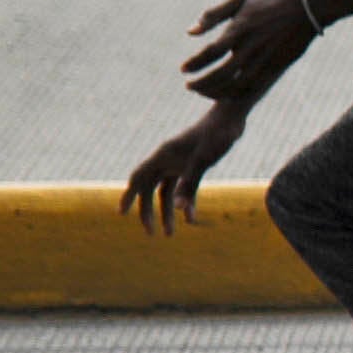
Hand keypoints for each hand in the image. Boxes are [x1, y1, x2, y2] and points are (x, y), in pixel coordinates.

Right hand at [123, 106, 247, 231]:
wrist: (231, 119)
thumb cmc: (216, 135)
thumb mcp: (203, 161)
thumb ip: (190, 184)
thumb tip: (181, 210)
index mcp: (163, 156)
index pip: (138, 178)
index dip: (128, 196)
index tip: (121, 213)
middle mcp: (167, 160)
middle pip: (149, 189)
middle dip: (148, 211)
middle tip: (151, 233)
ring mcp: (180, 163)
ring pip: (167, 192)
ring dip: (168, 212)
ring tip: (170, 234)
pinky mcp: (193, 166)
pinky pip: (184, 189)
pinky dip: (186, 203)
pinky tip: (191, 219)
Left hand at [180, 0, 316, 105]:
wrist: (306, 9)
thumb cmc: (267, 3)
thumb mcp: (237, 2)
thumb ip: (211, 16)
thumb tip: (190, 33)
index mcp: (239, 30)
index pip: (211, 52)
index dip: (194, 64)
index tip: (183, 69)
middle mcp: (251, 47)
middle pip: (222, 74)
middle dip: (202, 84)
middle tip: (189, 86)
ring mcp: (265, 59)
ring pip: (237, 85)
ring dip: (216, 92)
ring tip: (203, 91)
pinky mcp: (276, 67)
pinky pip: (252, 87)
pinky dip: (235, 94)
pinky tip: (225, 92)